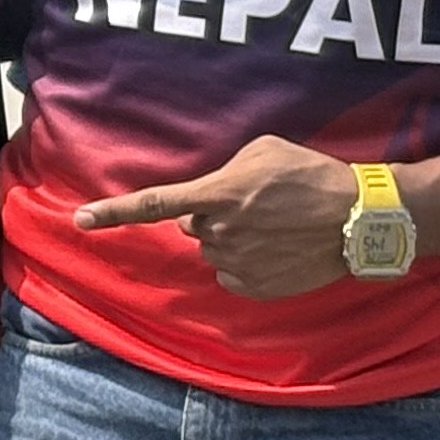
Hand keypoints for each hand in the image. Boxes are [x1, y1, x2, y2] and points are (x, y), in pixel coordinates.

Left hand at [74, 133, 362, 295]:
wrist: (359, 219)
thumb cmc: (311, 176)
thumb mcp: (262, 151)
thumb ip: (225, 169)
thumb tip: (213, 191)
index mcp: (216, 194)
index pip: (153, 204)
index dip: (114, 212)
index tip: (80, 221)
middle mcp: (218, 231)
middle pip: (193, 225)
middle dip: (213, 216)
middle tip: (256, 207)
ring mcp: (236, 263)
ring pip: (214, 249)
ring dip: (233, 239)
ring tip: (276, 227)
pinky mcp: (255, 288)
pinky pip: (232, 275)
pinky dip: (247, 264)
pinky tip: (277, 250)